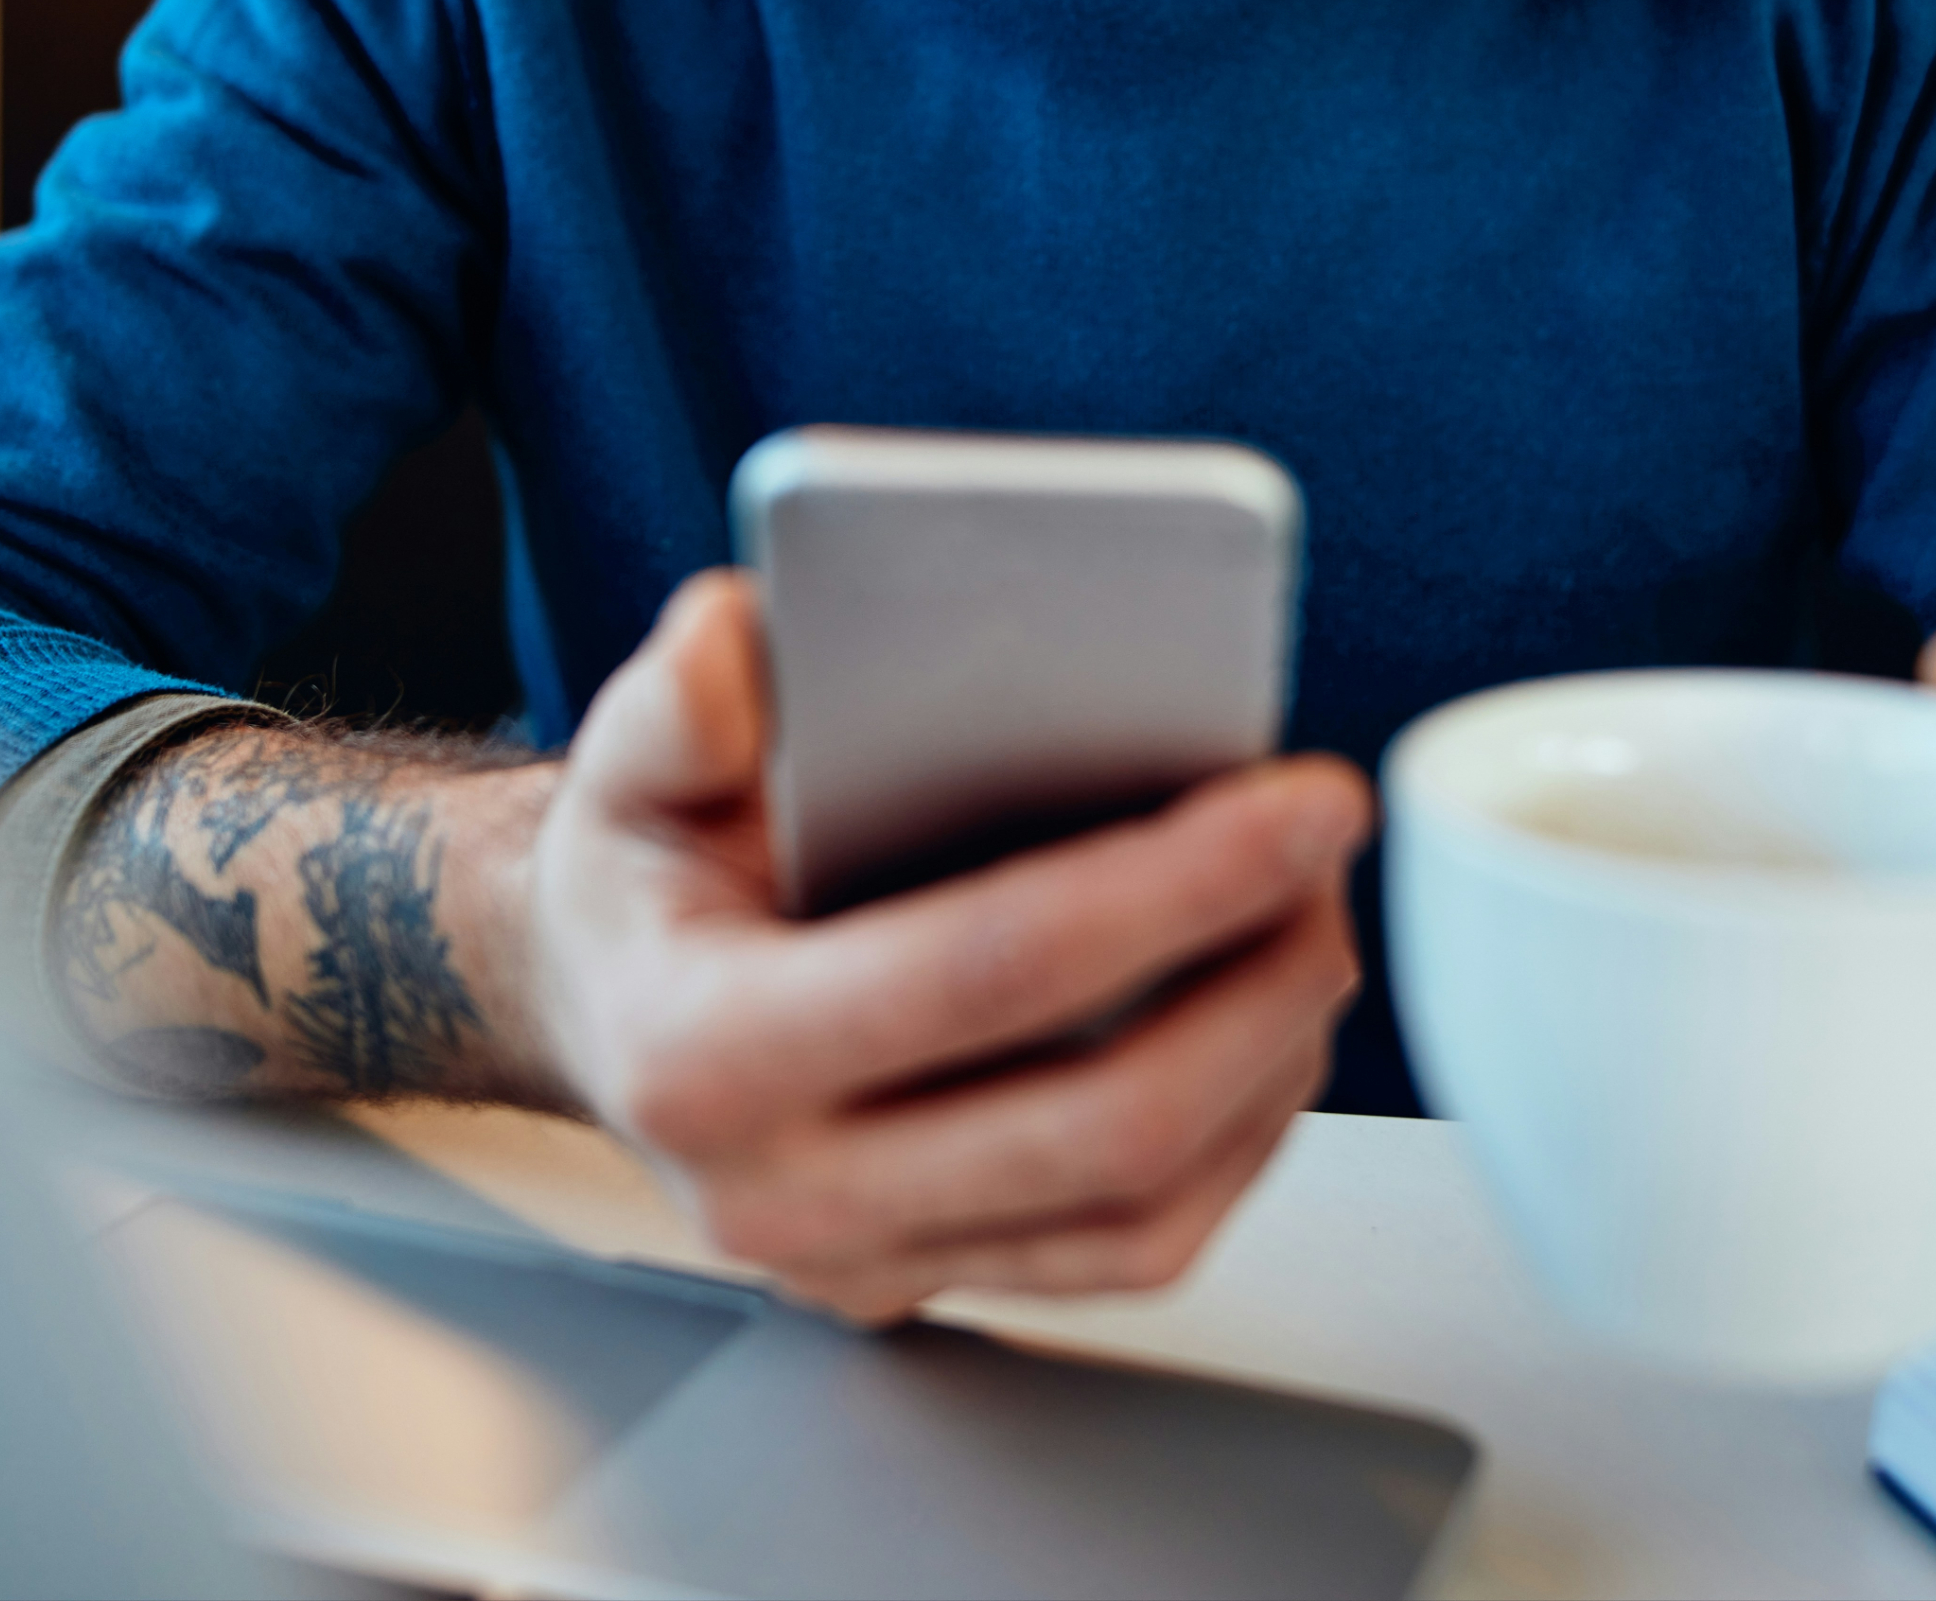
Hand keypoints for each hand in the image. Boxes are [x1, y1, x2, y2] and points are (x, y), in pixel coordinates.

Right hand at [522, 572, 1372, 1319]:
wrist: (602, 1009)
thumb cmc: (644, 878)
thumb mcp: (631, 766)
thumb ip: (680, 704)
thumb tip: (742, 647)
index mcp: (707, 1053)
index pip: (986, 972)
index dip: (1170, 885)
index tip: (1296, 803)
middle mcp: (785, 1193)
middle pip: (1100, 1121)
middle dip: (1259, 985)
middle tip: (1333, 862)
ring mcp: (866, 1265)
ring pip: (1138, 1211)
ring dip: (1268, 1069)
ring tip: (1317, 927)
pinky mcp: (935, 1287)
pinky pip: (1127, 1250)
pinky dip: (1233, 1145)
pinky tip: (1268, 1029)